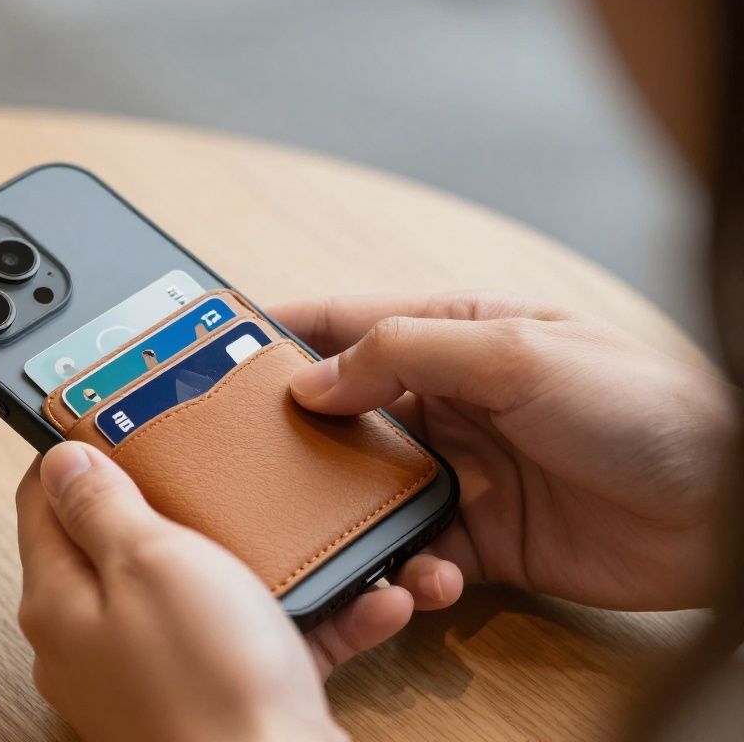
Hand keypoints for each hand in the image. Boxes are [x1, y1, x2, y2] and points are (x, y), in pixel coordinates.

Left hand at [16, 443, 416, 741]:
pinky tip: (361, 595)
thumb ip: (102, 507)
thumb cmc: (209, 684)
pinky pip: (262, 638)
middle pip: (125, 544)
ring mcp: (159, 671)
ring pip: (206, 589)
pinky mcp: (219, 695)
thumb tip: (62, 460)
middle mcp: (99, 640)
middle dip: (177, 498)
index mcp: (62, 601)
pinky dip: (311, 614)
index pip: (43, 502)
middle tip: (214, 460)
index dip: (78, 451)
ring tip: (300, 525)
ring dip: (259, 557)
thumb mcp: (150, 562)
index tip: (118, 415)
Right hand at [276, 291, 736, 610]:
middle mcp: (448, 401)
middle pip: (343, 413)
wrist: (727, 509)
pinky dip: (407, 570)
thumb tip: (313, 381)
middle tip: (237, 464)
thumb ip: (404, 354)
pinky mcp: (481, 538)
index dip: (276, 334)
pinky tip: (427, 578)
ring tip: (328, 536)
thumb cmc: (639, 406)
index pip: (344, 324)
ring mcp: (462, 470)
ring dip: (347, 515)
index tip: (209, 351)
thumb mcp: (513, 355)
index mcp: (454, 334)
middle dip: (293, 437)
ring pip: (367, 490)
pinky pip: (416, 553)